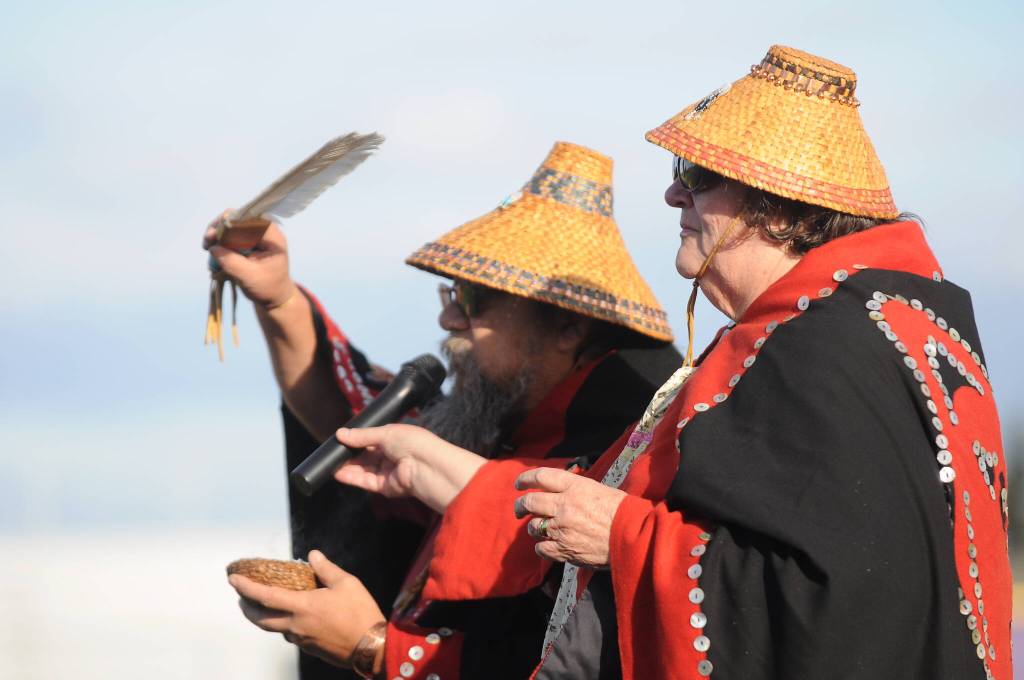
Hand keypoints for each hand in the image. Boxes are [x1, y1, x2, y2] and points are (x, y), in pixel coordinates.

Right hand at [202, 211, 295, 307]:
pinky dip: (221, 240)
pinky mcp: (249, 239)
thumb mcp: (249, 277)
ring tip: (207, 247)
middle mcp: (266, 230)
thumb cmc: (267, 287)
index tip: (212, 237)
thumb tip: (213, 248)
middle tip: (206, 243)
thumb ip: (232, 262)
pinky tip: (213, 250)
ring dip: (218, 233)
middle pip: (238, 218)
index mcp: (272, 237)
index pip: (248, 220)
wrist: (274, 295)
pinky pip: (232, 233)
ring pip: (233, 223)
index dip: (227, 225)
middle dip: (220, 228)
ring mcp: (257, 233)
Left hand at [228, 550, 384, 668]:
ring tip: (261, 605)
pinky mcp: (309, 647)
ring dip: (262, 616)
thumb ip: (326, 569)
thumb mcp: (347, 583)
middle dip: (246, 607)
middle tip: (240, 596)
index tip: (232, 578)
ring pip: (273, 628)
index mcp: (303, 607)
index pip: (265, 596)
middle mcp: (296, 625)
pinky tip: (290, 616)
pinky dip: (281, 623)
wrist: (371, 647)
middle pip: (260, 618)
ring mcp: (301, 639)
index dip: (246, 587)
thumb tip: (312, 555)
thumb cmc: (360, 612)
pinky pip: (288, 634)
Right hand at [333, 424, 486, 512]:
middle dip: (349, 453)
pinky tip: (336, 472)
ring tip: (329, 462)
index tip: (339, 438)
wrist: (428, 466)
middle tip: (330, 451)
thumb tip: (340, 433)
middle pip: (365, 455)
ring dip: (346, 466)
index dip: (356, 438)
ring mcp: (388, 471)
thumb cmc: (414, 443)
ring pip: (363, 469)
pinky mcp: (385, 487)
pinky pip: (365, 481)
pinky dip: (351, 477)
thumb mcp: (386, 433)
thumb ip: (362, 436)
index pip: (371, 438)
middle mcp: (391, 454)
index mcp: (395, 438)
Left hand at [514, 467, 626, 567]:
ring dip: (534, 527)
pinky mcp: (564, 550)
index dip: (525, 479)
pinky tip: (546, 546)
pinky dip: (541, 547)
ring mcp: (562, 529)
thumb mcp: (598, 489)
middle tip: (519, 509)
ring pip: (533, 526)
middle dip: (520, 505)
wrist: (633, 536)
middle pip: (530, 502)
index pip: (540, 477)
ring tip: (539, 528)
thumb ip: (575, 488)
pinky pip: (541, 548)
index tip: (519, 483)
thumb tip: (560, 489)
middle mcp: (564, 506)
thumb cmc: (621, 511)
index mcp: (574, 487)